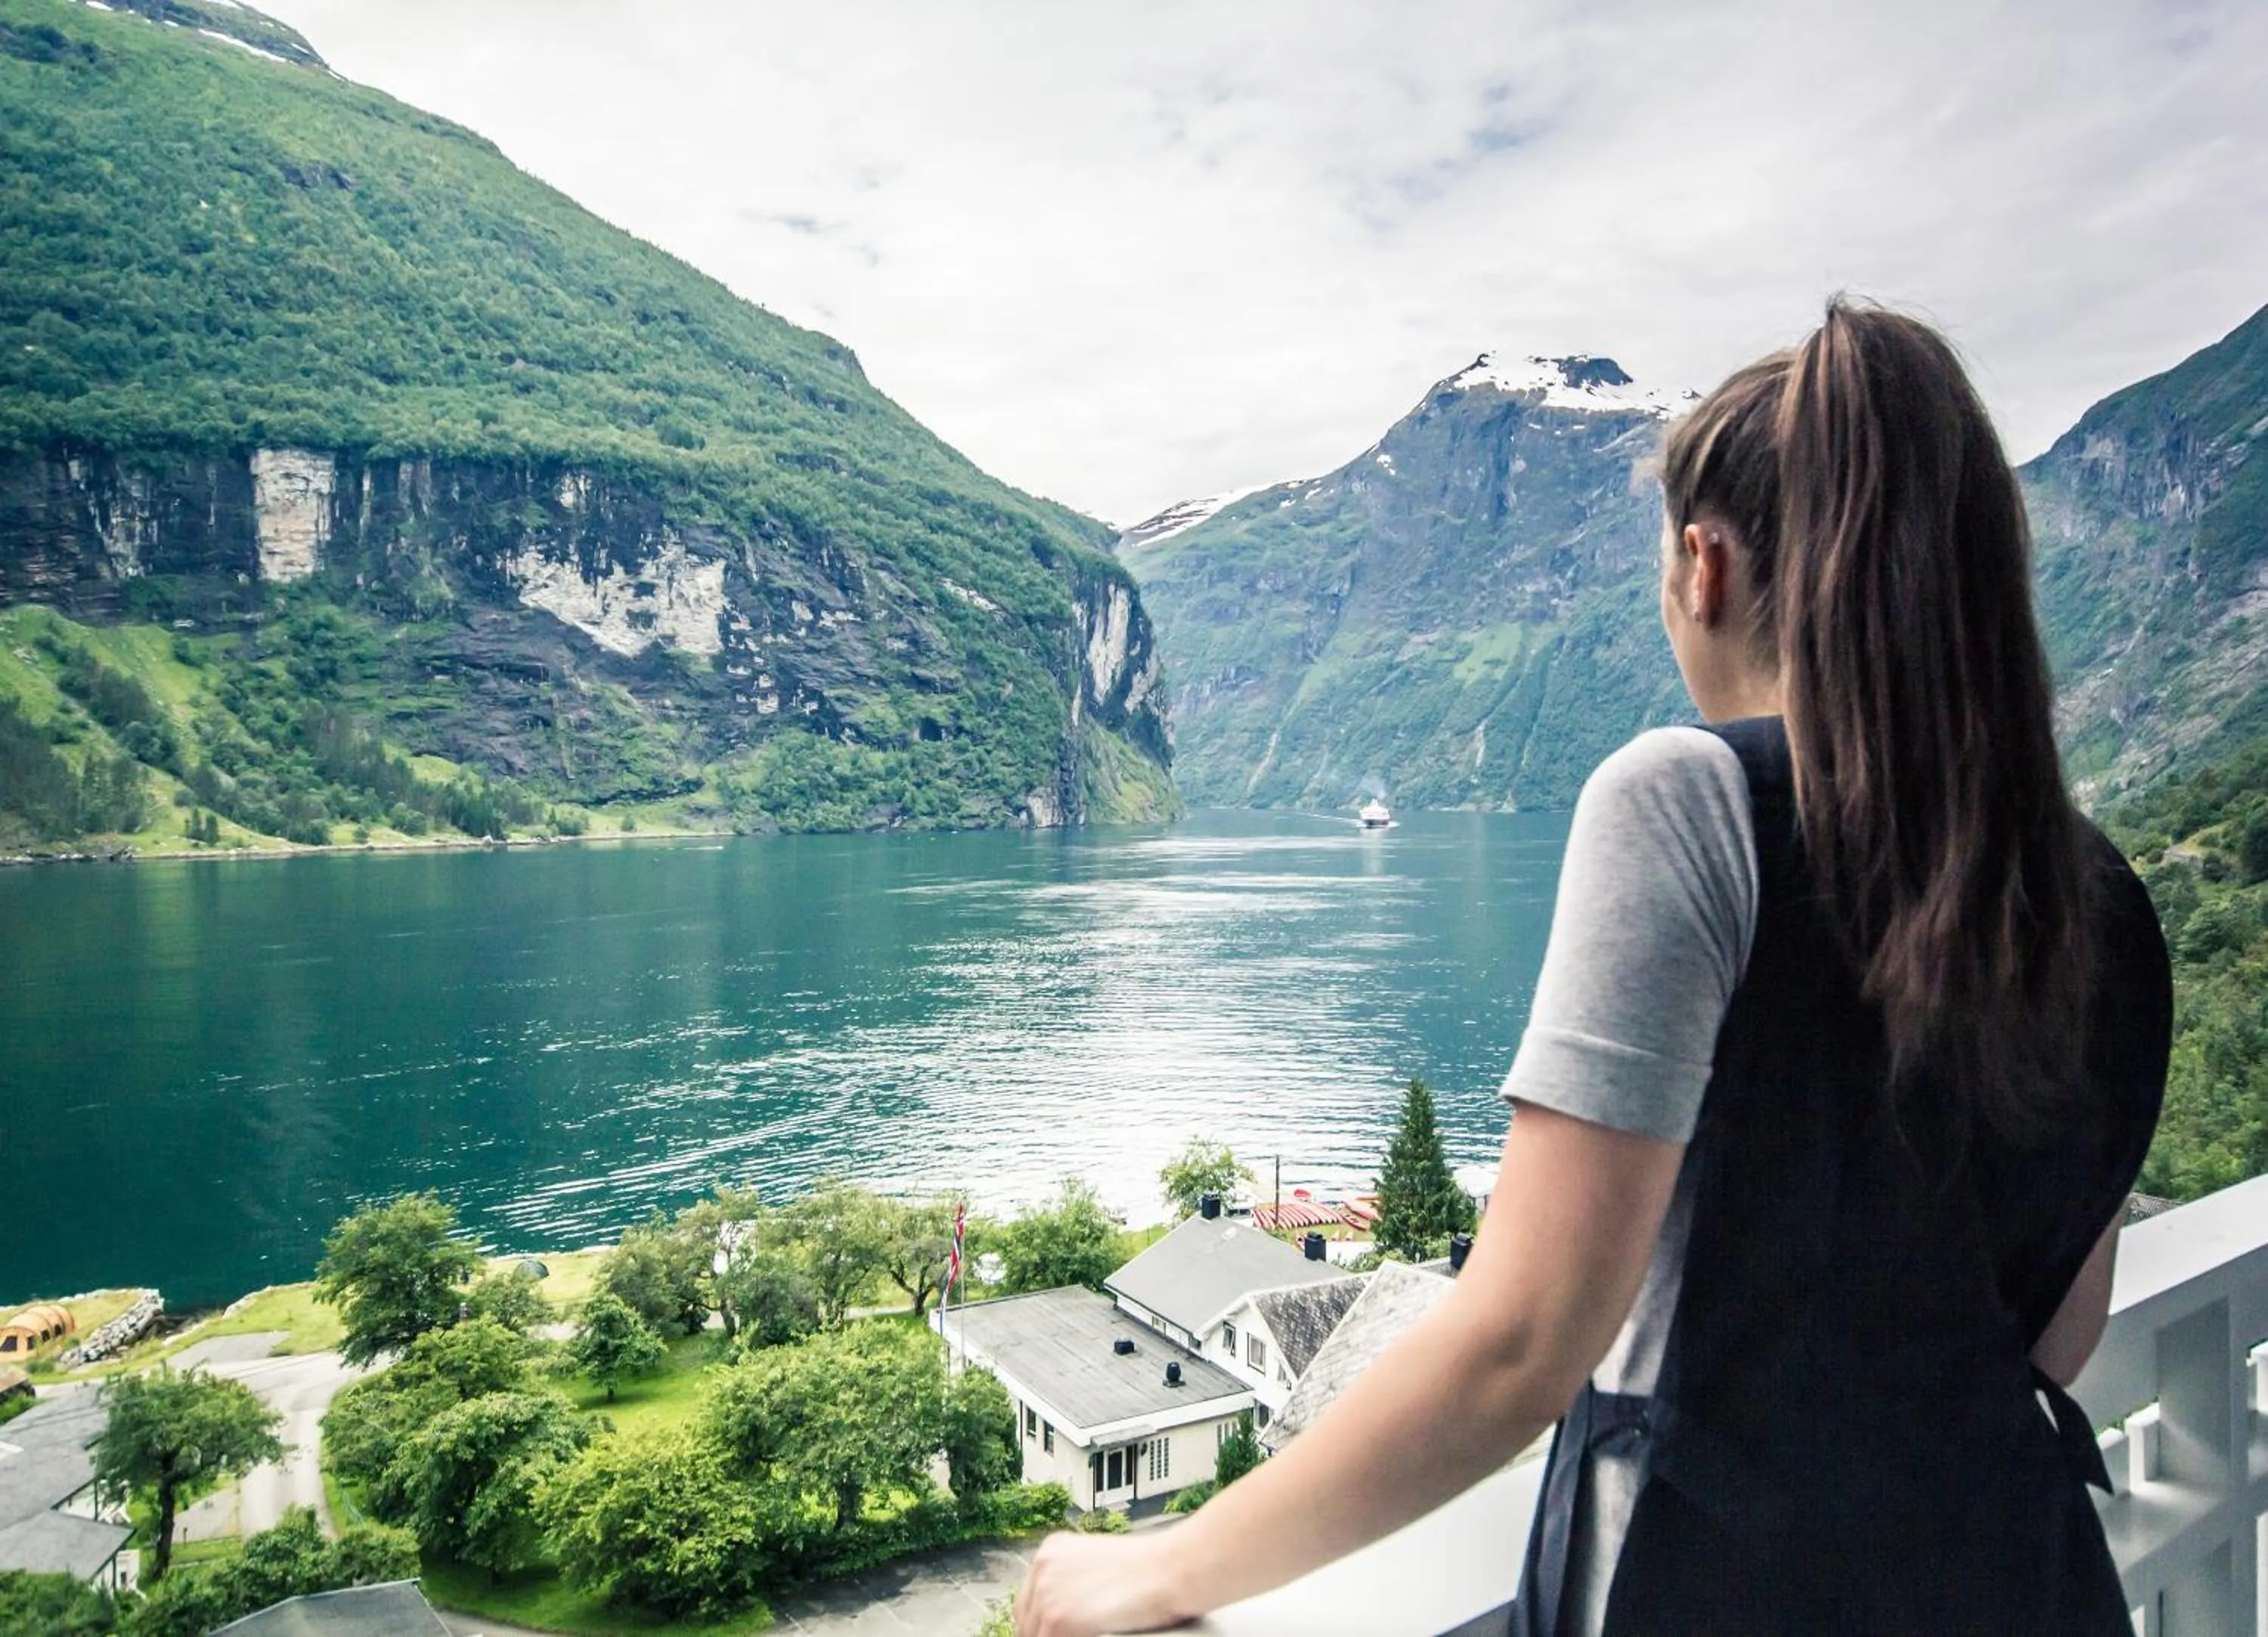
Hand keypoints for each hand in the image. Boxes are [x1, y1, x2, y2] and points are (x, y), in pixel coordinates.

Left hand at [1015, 1527, 1196, 1636]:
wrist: (1170, 1569)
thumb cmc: (1150, 1569)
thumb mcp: (1099, 1563)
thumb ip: (1075, 1582)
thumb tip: (1067, 1610)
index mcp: (1050, 1551)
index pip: (1028, 1601)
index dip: (1038, 1625)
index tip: (1048, 1634)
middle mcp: (1042, 1567)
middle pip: (1026, 1621)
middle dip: (1043, 1635)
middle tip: (1069, 1636)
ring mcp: (1046, 1593)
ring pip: (1035, 1635)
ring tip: (1081, 1635)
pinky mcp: (1057, 1619)